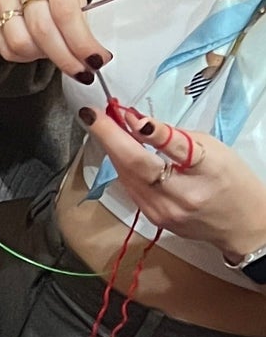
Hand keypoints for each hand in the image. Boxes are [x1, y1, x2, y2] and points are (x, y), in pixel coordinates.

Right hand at [0, 0, 102, 80]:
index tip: (94, 60)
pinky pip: (8, 49)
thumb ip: (82, 19)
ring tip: (56, 52)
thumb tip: (92, 55)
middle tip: (81, 71)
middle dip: (65, 57)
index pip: (66, 11)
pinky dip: (26, 57)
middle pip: (43, 29)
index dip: (80, 42)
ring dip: (43, 56)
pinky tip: (38, 49)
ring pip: (21, 42)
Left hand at [77, 106, 265, 261]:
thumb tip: (136, 122)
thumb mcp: (212, 148)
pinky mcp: (152, 219)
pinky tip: (120, 151)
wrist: (242, 224)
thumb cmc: (232, 180)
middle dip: (109, 137)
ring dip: (112, 150)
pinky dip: (123, 166)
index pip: (162, 150)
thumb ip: (171, 137)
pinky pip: (130, 187)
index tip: (115, 113)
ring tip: (104, 127)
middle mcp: (176, 199)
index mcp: (200, 175)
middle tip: (94, 115)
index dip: (135, 131)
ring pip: (125, 177)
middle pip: (133, 167)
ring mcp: (160, 213)